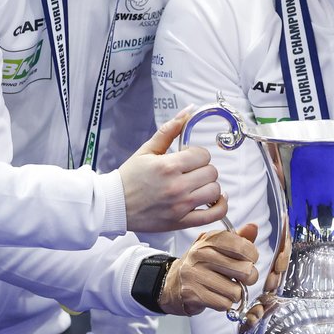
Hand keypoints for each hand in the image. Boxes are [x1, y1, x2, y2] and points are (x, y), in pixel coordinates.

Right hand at [120, 110, 226, 231]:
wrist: (114, 205)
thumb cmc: (129, 178)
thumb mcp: (146, 150)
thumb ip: (169, 130)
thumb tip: (188, 111)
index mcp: (168, 166)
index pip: (202, 155)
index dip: (197, 155)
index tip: (188, 159)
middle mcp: (177, 186)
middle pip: (211, 172)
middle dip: (202, 169)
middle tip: (190, 172)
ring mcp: (181, 205)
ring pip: (215, 190)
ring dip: (209, 186)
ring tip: (197, 186)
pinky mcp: (181, 221)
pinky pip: (214, 215)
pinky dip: (220, 207)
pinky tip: (215, 200)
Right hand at [160, 223, 258, 315]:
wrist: (172, 283)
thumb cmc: (200, 265)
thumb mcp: (217, 247)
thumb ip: (238, 238)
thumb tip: (253, 227)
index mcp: (209, 240)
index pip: (243, 246)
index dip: (252, 256)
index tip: (248, 260)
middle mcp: (200, 254)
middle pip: (245, 271)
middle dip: (248, 278)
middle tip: (240, 278)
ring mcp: (195, 274)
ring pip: (236, 291)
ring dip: (235, 293)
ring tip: (225, 288)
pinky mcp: (192, 294)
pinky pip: (224, 303)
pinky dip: (224, 303)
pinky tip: (216, 297)